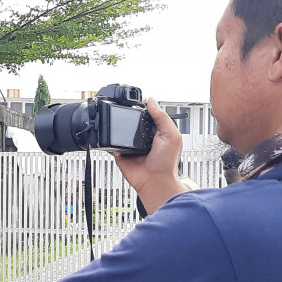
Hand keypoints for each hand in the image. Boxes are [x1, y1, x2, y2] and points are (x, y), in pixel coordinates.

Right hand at [111, 98, 184, 213]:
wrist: (155, 181)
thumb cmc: (167, 163)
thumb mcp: (171, 135)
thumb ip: (162, 117)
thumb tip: (152, 101)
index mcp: (157, 131)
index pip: (149, 114)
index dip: (144, 107)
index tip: (139, 100)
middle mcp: (144, 137)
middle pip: (133, 120)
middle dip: (129, 115)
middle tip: (125, 110)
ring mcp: (131, 145)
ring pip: (121, 131)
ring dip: (118, 127)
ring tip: (117, 123)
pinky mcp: (121, 153)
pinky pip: (112, 144)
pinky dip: (110, 141)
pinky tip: (113, 138)